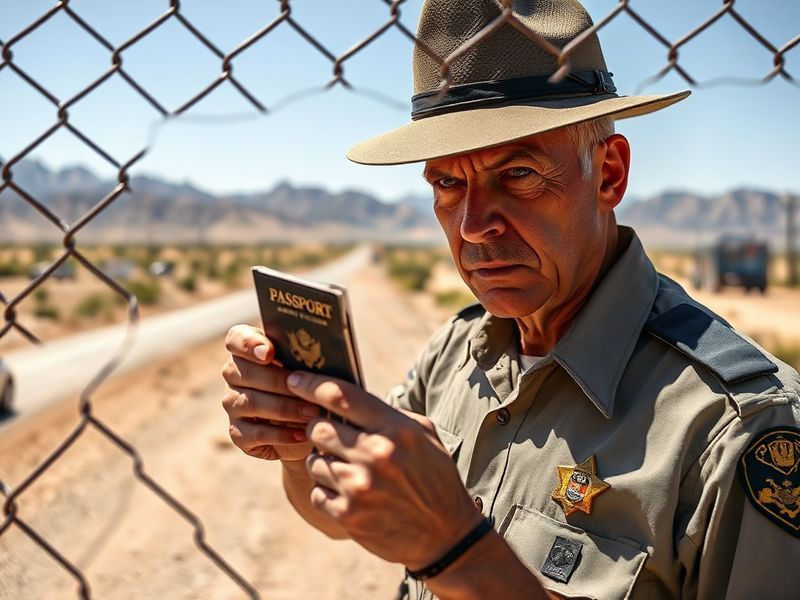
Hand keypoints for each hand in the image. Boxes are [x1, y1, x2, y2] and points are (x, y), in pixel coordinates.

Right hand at [221, 325, 322, 461]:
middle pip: (245, 372)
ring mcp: (233, 404)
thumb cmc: (309, 386)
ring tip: (313, 412)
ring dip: (285, 408)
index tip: (268, 353)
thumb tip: (320, 352)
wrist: (306, 425)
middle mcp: (234, 375)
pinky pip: (256, 433)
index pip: (236, 338)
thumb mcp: (310, 368)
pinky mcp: (238, 433)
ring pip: (251, 403)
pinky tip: (302, 433)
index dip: (248, 344)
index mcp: (248, 350)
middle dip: (279, 382)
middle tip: (306, 389)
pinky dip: (282, 434)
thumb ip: (306, 356)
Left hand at [286, 371, 481, 568]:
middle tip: (330, 436)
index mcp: (396, 429)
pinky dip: (326, 491)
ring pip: (313, 460)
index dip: (310, 384)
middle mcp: (375, 454)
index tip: (294, 379)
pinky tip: (347, 494)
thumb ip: (390, 414)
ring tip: (347, 471)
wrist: (446, 536)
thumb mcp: (424, 435)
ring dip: (323, 462)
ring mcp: (359, 486)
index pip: (341, 396)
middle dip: (319, 429)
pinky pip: (316, 492)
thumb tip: (352, 399)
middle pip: (318, 428)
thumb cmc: (436, 479)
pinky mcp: (348, 515)